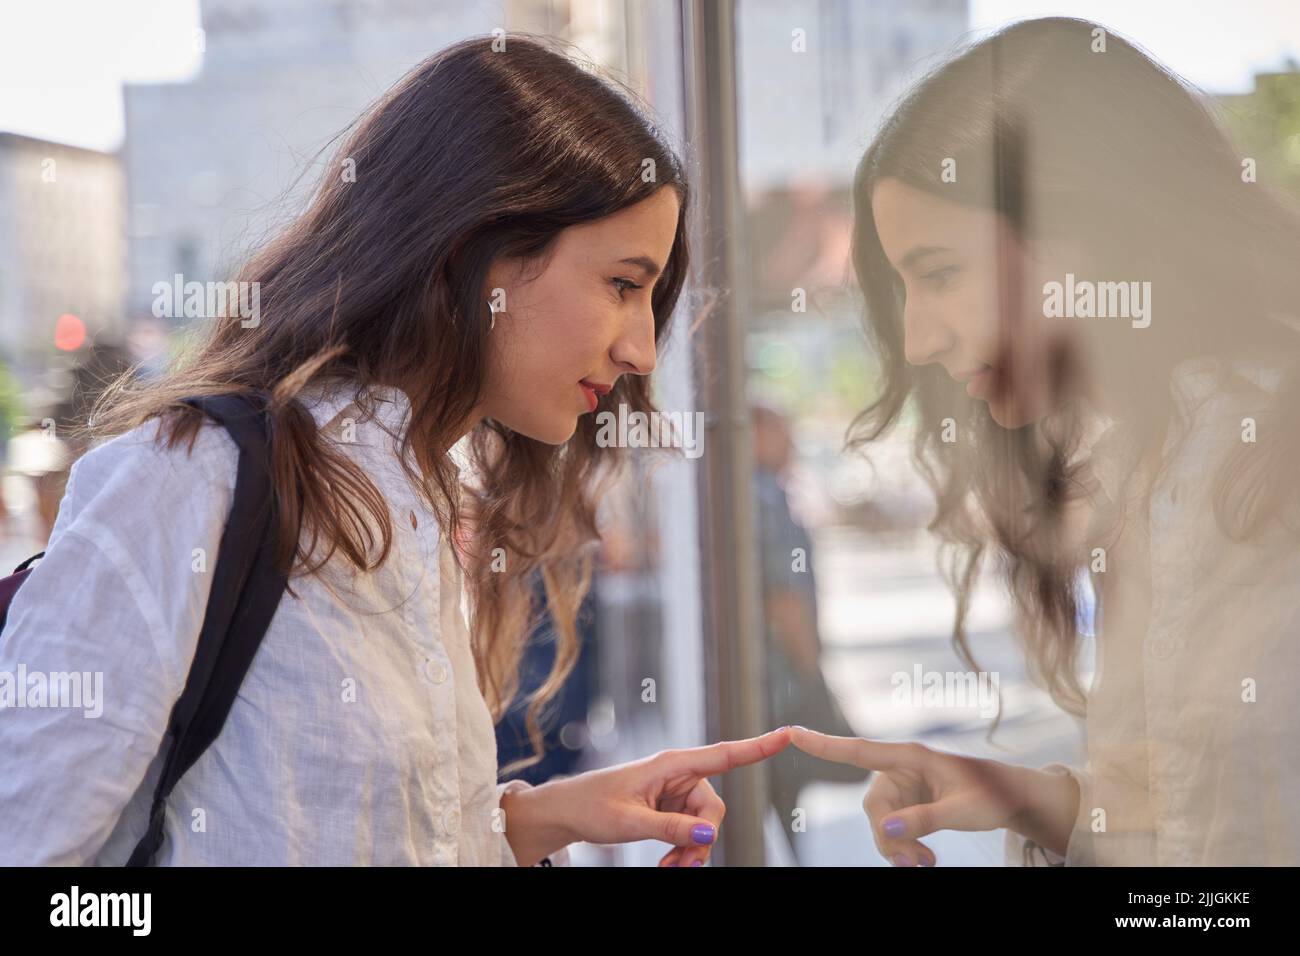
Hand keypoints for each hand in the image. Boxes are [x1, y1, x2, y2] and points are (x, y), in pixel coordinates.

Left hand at [553, 727, 791, 865]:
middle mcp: (679, 774)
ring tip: (669, 868)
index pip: (724, 754)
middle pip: (714, 809)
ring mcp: (676, 792)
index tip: (788, 734)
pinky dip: (684, 849)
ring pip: (705, 825)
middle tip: (681, 867)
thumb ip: (671, 828)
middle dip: (703, 840)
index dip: (758, 746)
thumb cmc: (593, 805)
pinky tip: (669, 863)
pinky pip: (692, 831)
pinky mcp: (671, 807)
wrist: (569, 811)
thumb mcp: (630, 821)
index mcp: (672, 764)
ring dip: (692, 850)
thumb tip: (709, 834)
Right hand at [790, 726, 1031, 866]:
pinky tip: (925, 859)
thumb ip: (924, 819)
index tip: (790, 732)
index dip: (823, 744)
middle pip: (872, 805)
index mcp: (912, 756)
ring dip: (896, 847)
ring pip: (880, 822)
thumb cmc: (991, 794)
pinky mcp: (907, 803)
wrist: (1009, 798)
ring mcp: (903, 787)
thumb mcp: (963, 810)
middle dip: (887, 837)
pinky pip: (891, 828)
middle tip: (913, 866)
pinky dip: (903, 847)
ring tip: (926, 864)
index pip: (859, 750)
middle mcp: (901, 768)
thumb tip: (885, 829)